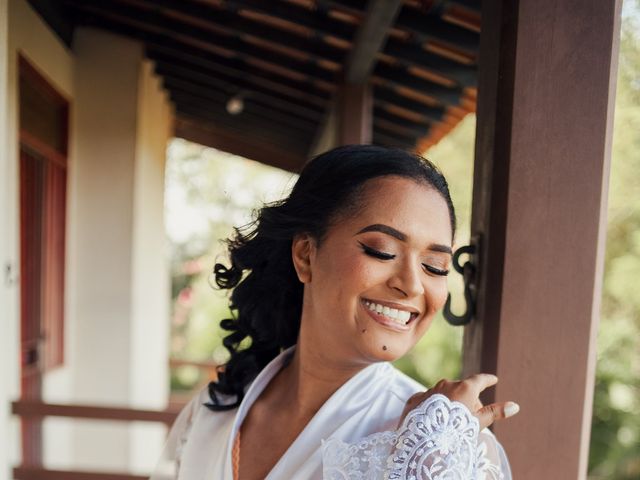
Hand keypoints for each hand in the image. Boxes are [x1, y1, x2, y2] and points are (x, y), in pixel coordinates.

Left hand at [399, 373, 519, 429]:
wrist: (425, 439)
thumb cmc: (456, 431)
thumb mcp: (479, 422)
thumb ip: (496, 412)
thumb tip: (515, 406)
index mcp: (464, 387)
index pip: (480, 380)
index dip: (487, 380)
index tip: (493, 380)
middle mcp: (446, 384)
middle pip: (461, 388)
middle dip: (467, 398)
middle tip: (471, 415)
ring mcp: (430, 390)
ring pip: (443, 393)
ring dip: (449, 402)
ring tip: (451, 420)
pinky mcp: (416, 399)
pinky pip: (428, 400)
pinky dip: (433, 407)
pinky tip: (434, 419)